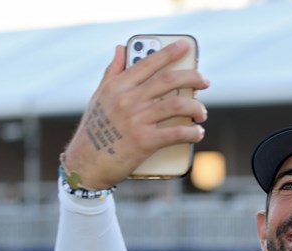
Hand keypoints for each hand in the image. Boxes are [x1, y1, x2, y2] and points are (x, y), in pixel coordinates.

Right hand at [62, 41, 210, 189]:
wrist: (86, 164)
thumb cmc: (94, 131)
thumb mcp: (98, 98)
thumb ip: (112, 73)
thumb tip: (120, 48)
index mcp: (117, 86)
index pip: (148, 63)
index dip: (169, 52)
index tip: (185, 46)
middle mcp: (128, 100)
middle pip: (169, 80)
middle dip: (192, 77)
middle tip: (204, 81)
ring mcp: (137, 120)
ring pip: (177, 104)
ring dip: (196, 107)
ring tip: (202, 113)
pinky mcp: (145, 141)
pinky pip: (177, 133)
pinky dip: (192, 132)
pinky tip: (198, 133)